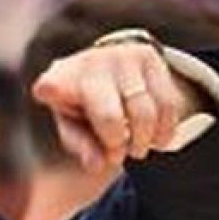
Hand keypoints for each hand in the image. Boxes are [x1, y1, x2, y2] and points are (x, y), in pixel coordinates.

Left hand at [31, 43, 195, 171]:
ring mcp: (119, 56)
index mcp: (58, 80)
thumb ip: (82, 146)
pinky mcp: (147, 55)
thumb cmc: (83, 105)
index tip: (84, 130)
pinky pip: (167, 104)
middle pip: (110, 118)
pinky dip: (164, 130)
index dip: (71, 121)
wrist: (107, 67)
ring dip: (144, 141)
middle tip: (119, 155)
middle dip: (119, 146)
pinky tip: (155, 137)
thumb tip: (98, 164)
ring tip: (138, 147)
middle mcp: (87, 62)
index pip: (51, 91)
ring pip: (145, 113)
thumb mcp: (73, 126)